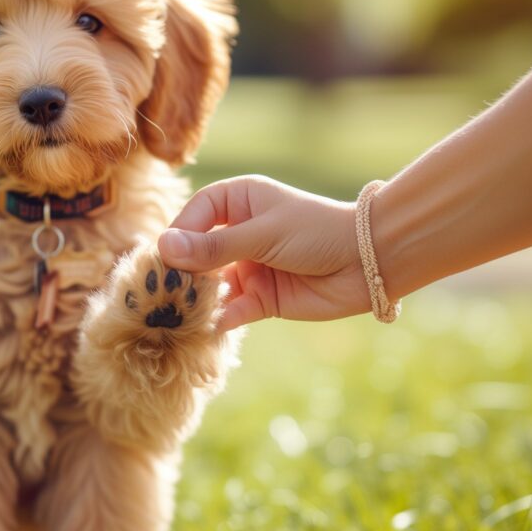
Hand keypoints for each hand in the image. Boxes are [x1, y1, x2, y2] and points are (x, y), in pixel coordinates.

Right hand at [157, 175, 369, 329]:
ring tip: (179, 314)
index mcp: (238, 202)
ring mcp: (247, 267)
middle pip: (196, 253)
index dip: (178, 235)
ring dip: (197, 299)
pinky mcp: (260, 299)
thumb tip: (164, 248)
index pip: (194, 216)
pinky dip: (219, 319)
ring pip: (210, 285)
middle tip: (163, 291)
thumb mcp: (263, 234)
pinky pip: (231, 310)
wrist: (368, 263)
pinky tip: (208, 328)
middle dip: (182, 272)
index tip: (165, 258)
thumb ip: (214, 247)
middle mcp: (238, 233)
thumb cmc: (317, 231)